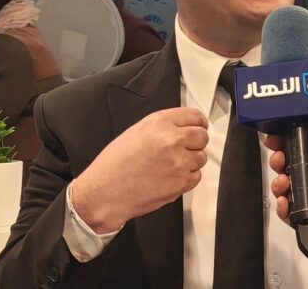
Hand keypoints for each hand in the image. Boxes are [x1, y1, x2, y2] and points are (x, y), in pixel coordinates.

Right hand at [72, 107, 208, 233]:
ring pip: (201, 157)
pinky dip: (187, 179)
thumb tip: (182, 127)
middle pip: (202, 136)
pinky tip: (169, 178)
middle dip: (196, 143)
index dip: (198, 123)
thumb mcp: (136, 132)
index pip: (194, 116)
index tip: (199, 127)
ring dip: (191, 162)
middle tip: (185, 149)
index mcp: (159, 123)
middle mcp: (171, 139)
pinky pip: (196, 177)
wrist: (105, 192)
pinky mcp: (181, 182)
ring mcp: (179, 162)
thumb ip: (162, 127)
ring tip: (171, 166)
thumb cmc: (114, 165)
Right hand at [266, 123, 307, 252]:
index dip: (285, 144)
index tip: (275, 138)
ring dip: (278, 184)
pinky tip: (286, 201)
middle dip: (277, 161)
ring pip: (287, 191)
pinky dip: (284, 209)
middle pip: (288, 170)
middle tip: (278, 157)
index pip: (300, 151)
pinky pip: (293, 216)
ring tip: (283, 180)